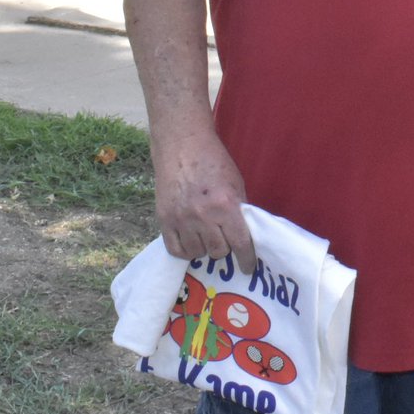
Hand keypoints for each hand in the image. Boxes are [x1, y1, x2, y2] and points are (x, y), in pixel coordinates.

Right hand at [153, 128, 256, 271]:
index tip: (248, 267)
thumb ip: (239, 209)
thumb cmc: (214, 161)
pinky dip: (186, 250)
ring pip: (198, 253)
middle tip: (224, 236)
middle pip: (219, 251)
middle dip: (225, 247)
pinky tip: (191, 240)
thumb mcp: (236, 183)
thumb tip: (245, 235)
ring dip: (205, 248)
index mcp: (226, 205)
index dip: (246, 259)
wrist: (183, 146)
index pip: (240, 243)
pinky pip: (176, 250)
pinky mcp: (164, 220)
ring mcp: (181, 219)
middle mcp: (203, 216)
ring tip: (207, 234)